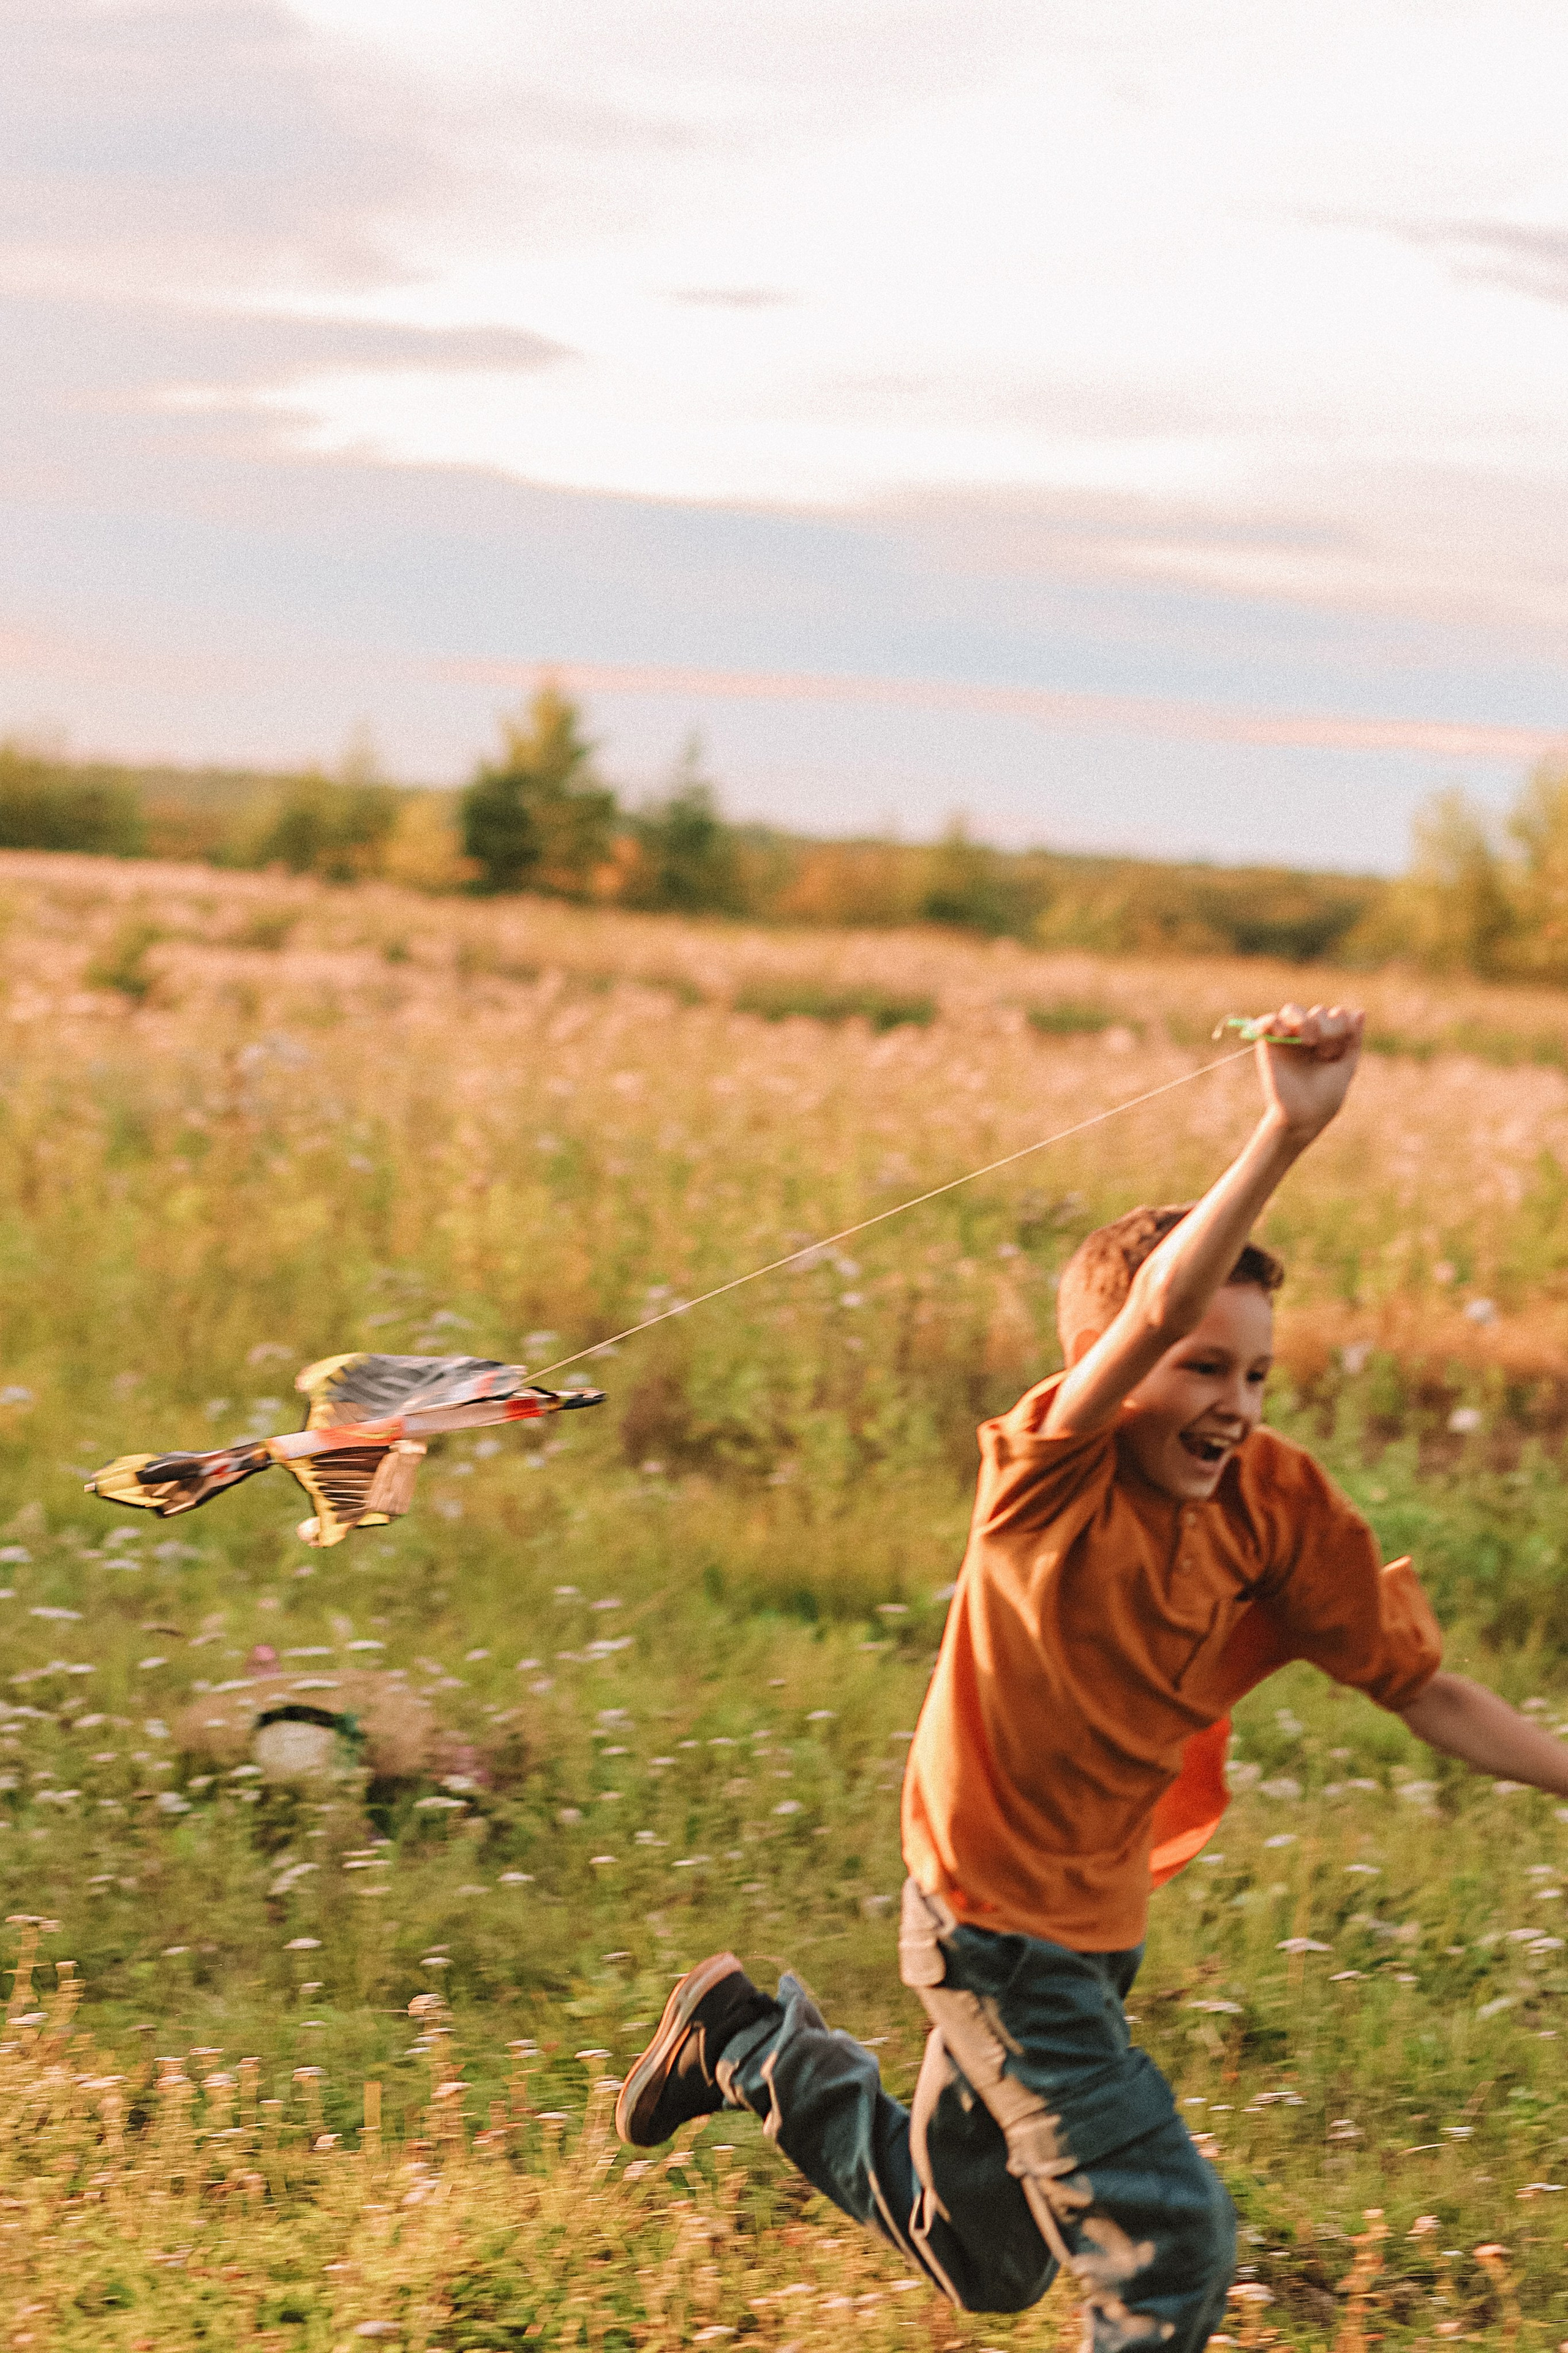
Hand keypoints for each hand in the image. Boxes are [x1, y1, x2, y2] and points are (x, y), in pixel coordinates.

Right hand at [1253, 1002, 1363, 1141]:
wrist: (1304, 1117)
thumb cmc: (1327, 1096)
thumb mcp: (1347, 1066)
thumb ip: (1353, 1040)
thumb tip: (1360, 1012)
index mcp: (1328, 1040)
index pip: (1336, 1014)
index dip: (1340, 1027)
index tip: (1338, 1052)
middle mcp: (1307, 1035)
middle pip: (1318, 1011)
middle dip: (1326, 1028)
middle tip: (1324, 1052)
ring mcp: (1287, 1039)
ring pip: (1292, 1010)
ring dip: (1304, 1021)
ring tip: (1308, 1041)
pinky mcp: (1268, 1045)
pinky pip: (1266, 1021)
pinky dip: (1273, 1022)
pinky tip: (1285, 1034)